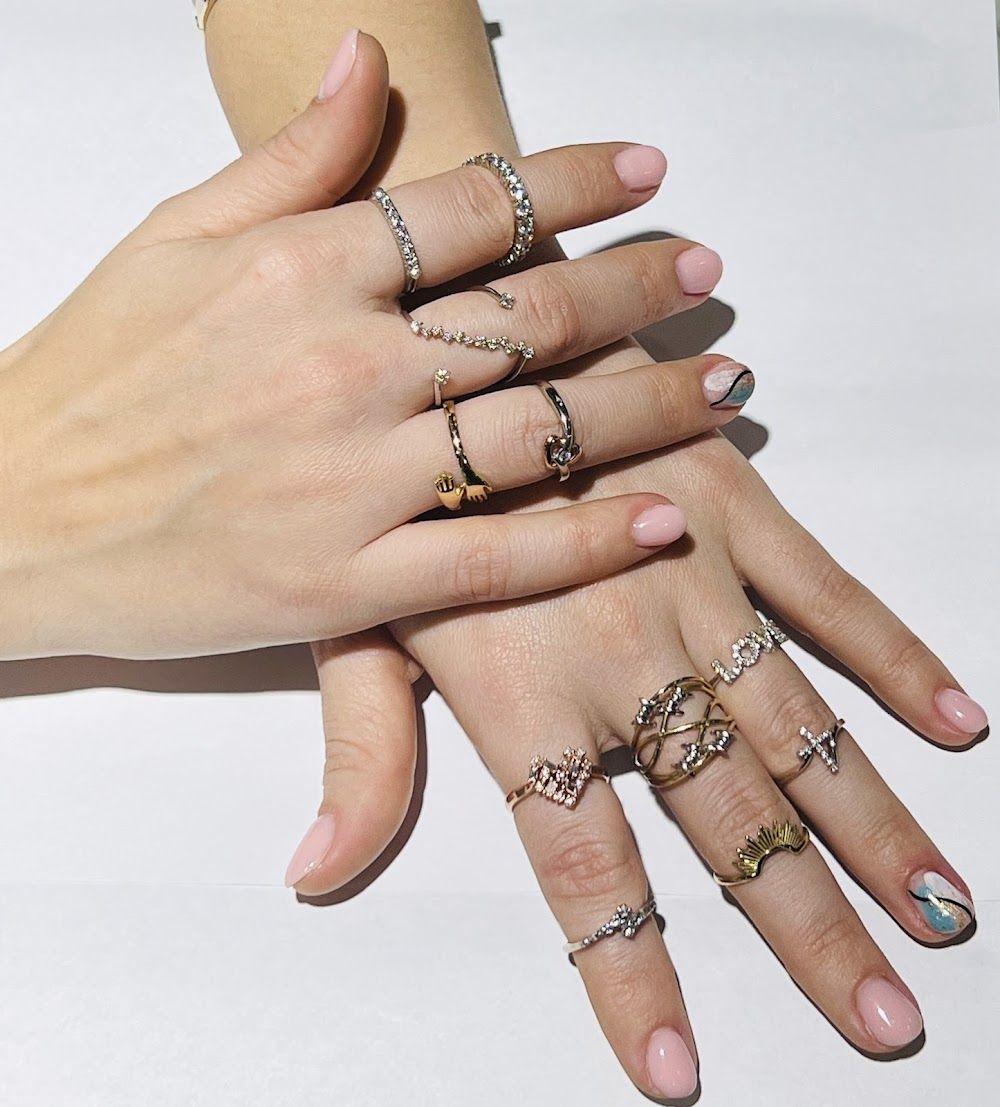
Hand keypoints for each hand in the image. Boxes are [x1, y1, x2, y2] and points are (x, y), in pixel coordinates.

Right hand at [0, 35, 741, 659]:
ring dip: (649, 404)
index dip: (579, 180)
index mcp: (297, 267)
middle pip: (532, 315)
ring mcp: (349, 482)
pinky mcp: (345, 584)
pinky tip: (666, 514)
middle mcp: (338, 364)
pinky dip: (590, 537)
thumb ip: (287, 156)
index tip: (649, 173)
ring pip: (539, 433)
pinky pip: (497, 559)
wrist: (11, 516)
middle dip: (639, 287)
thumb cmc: (89, 373)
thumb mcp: (172, 238)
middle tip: (706, 273)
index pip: (475, 204)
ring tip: (724, 383)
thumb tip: (369, 62)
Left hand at [294, 370, 984, 1097]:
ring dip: (878, 824)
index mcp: (521, 696)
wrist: (454, 323)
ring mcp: (693, 580)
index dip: (627, 974)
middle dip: (809, 928)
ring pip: (800, 726)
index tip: (678, 1075)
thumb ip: (362, 752)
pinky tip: (961, 721)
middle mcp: (622, 657)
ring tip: (946, 909)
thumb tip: (315, 876)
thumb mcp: (351, 615)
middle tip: (890, 1019)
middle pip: (727, 818)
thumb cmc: (391, 474)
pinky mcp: (737, 506)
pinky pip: (829, 595)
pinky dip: (893, 658)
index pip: (584, 868)